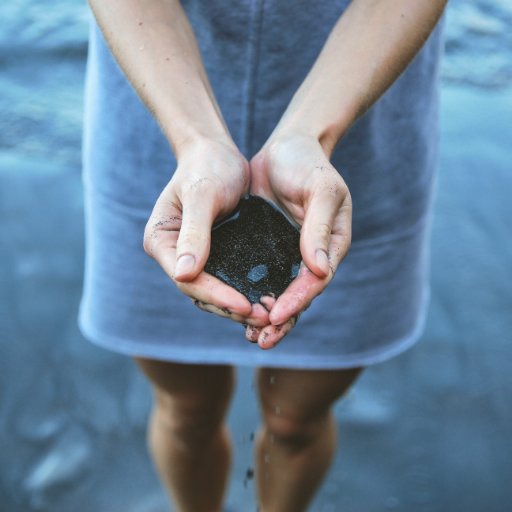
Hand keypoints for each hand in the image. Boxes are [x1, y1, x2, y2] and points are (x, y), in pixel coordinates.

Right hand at [143, 139, 269, 326]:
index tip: (244, 305)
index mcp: (161, 242)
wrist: (217, 153)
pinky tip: (267, 298)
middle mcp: (174, 255)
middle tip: (264, 317)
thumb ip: (194, 233)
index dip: (216, 296)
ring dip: (240, 305)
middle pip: (200, 292)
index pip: (188, 280)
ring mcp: (194, 256)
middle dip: (231, 307)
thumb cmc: (206, 167)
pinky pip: (228, 279)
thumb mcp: (201, 196)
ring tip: (269, 314)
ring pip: (215, 291)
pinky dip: (245, 290)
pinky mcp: (214, 254)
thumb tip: (183, 274)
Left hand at [247, 134, 351, 347]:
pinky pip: (260, 278)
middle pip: (299, 296)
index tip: (278, 314)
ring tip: (251, 338)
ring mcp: (287, 254)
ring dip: (267, 317)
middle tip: (262, 340)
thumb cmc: (309, 164)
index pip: (316, 280)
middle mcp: (310, 255)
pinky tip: (236, 311)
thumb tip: (320, 271)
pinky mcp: (266, 249)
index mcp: (330, 245)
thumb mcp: (321, 189)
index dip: (299, 300)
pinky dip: (252, 296)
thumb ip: (319, 227)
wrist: (287, 147)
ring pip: (279, 293)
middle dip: (282, 320)